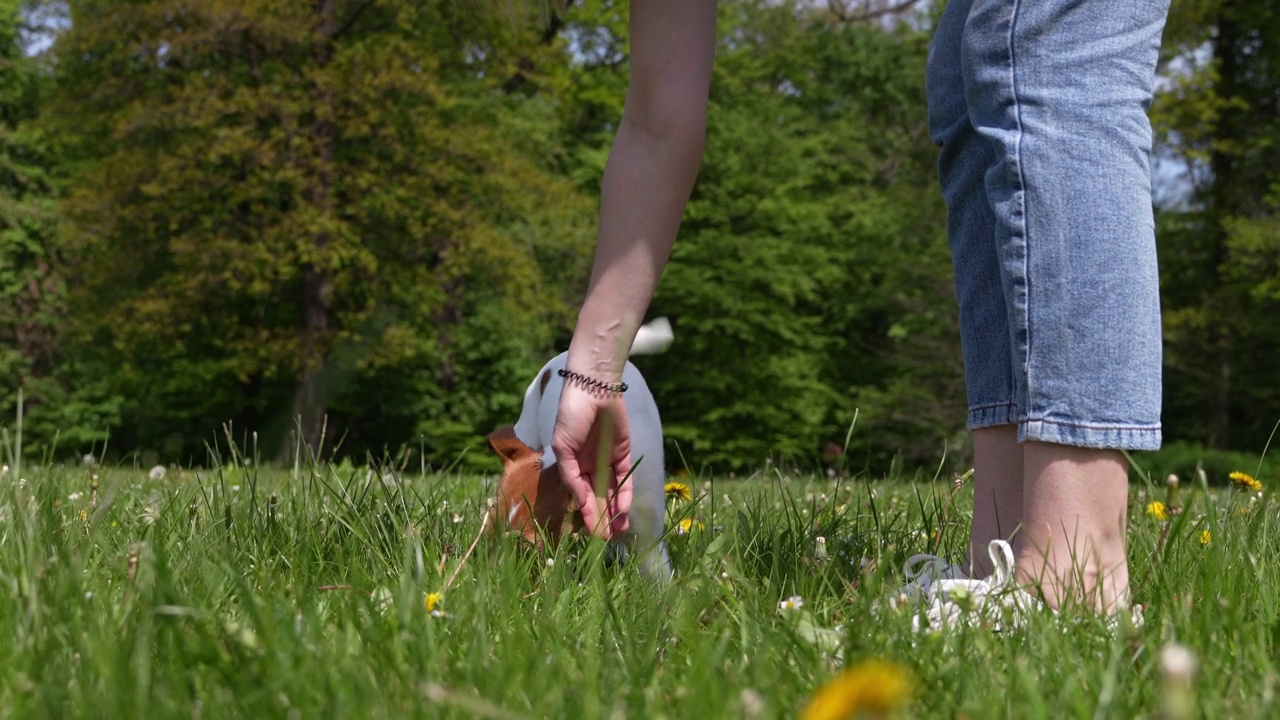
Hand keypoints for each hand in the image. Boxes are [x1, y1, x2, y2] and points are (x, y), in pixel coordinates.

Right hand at [551, 382, 632, 539]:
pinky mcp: (623, 453)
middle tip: (607, 539)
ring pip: (613, 491)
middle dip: (602, 518)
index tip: (591, 533)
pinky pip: (624, 477)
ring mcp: (607, 460)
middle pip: (598, 497)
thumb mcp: (563, 447)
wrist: (593, 389)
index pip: (580, 495)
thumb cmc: (571, 415)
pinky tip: (624, 509)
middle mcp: (589, 465)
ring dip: (615, 511)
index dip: (586, 513)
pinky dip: (625, 493)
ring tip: (619, 531)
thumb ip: (571, 475)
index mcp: (571, 465)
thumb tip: (580, 501)